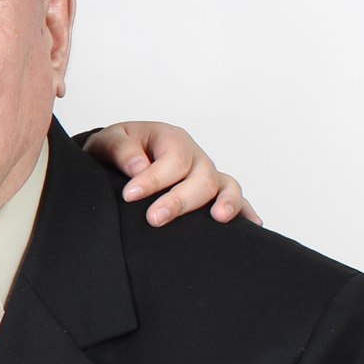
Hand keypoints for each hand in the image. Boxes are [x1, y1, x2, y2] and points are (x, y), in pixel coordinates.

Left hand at [85, 122, 260, 227]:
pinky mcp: (213, 192)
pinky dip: (246, 211)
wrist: (123, 157)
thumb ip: (120, 149)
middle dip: (179, 200)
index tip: (129, 196)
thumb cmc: (119, 149)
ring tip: (218, 218)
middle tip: (154, 219)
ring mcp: (208, 174)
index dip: (153, 179)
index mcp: (172, 138)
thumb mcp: (110, 141)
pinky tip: (254, 225)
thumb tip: (138, 166)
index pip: (172, 160)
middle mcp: (195, 156)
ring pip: (226, 187)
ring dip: (226, 202)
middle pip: (200, 178)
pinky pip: (238, 199)